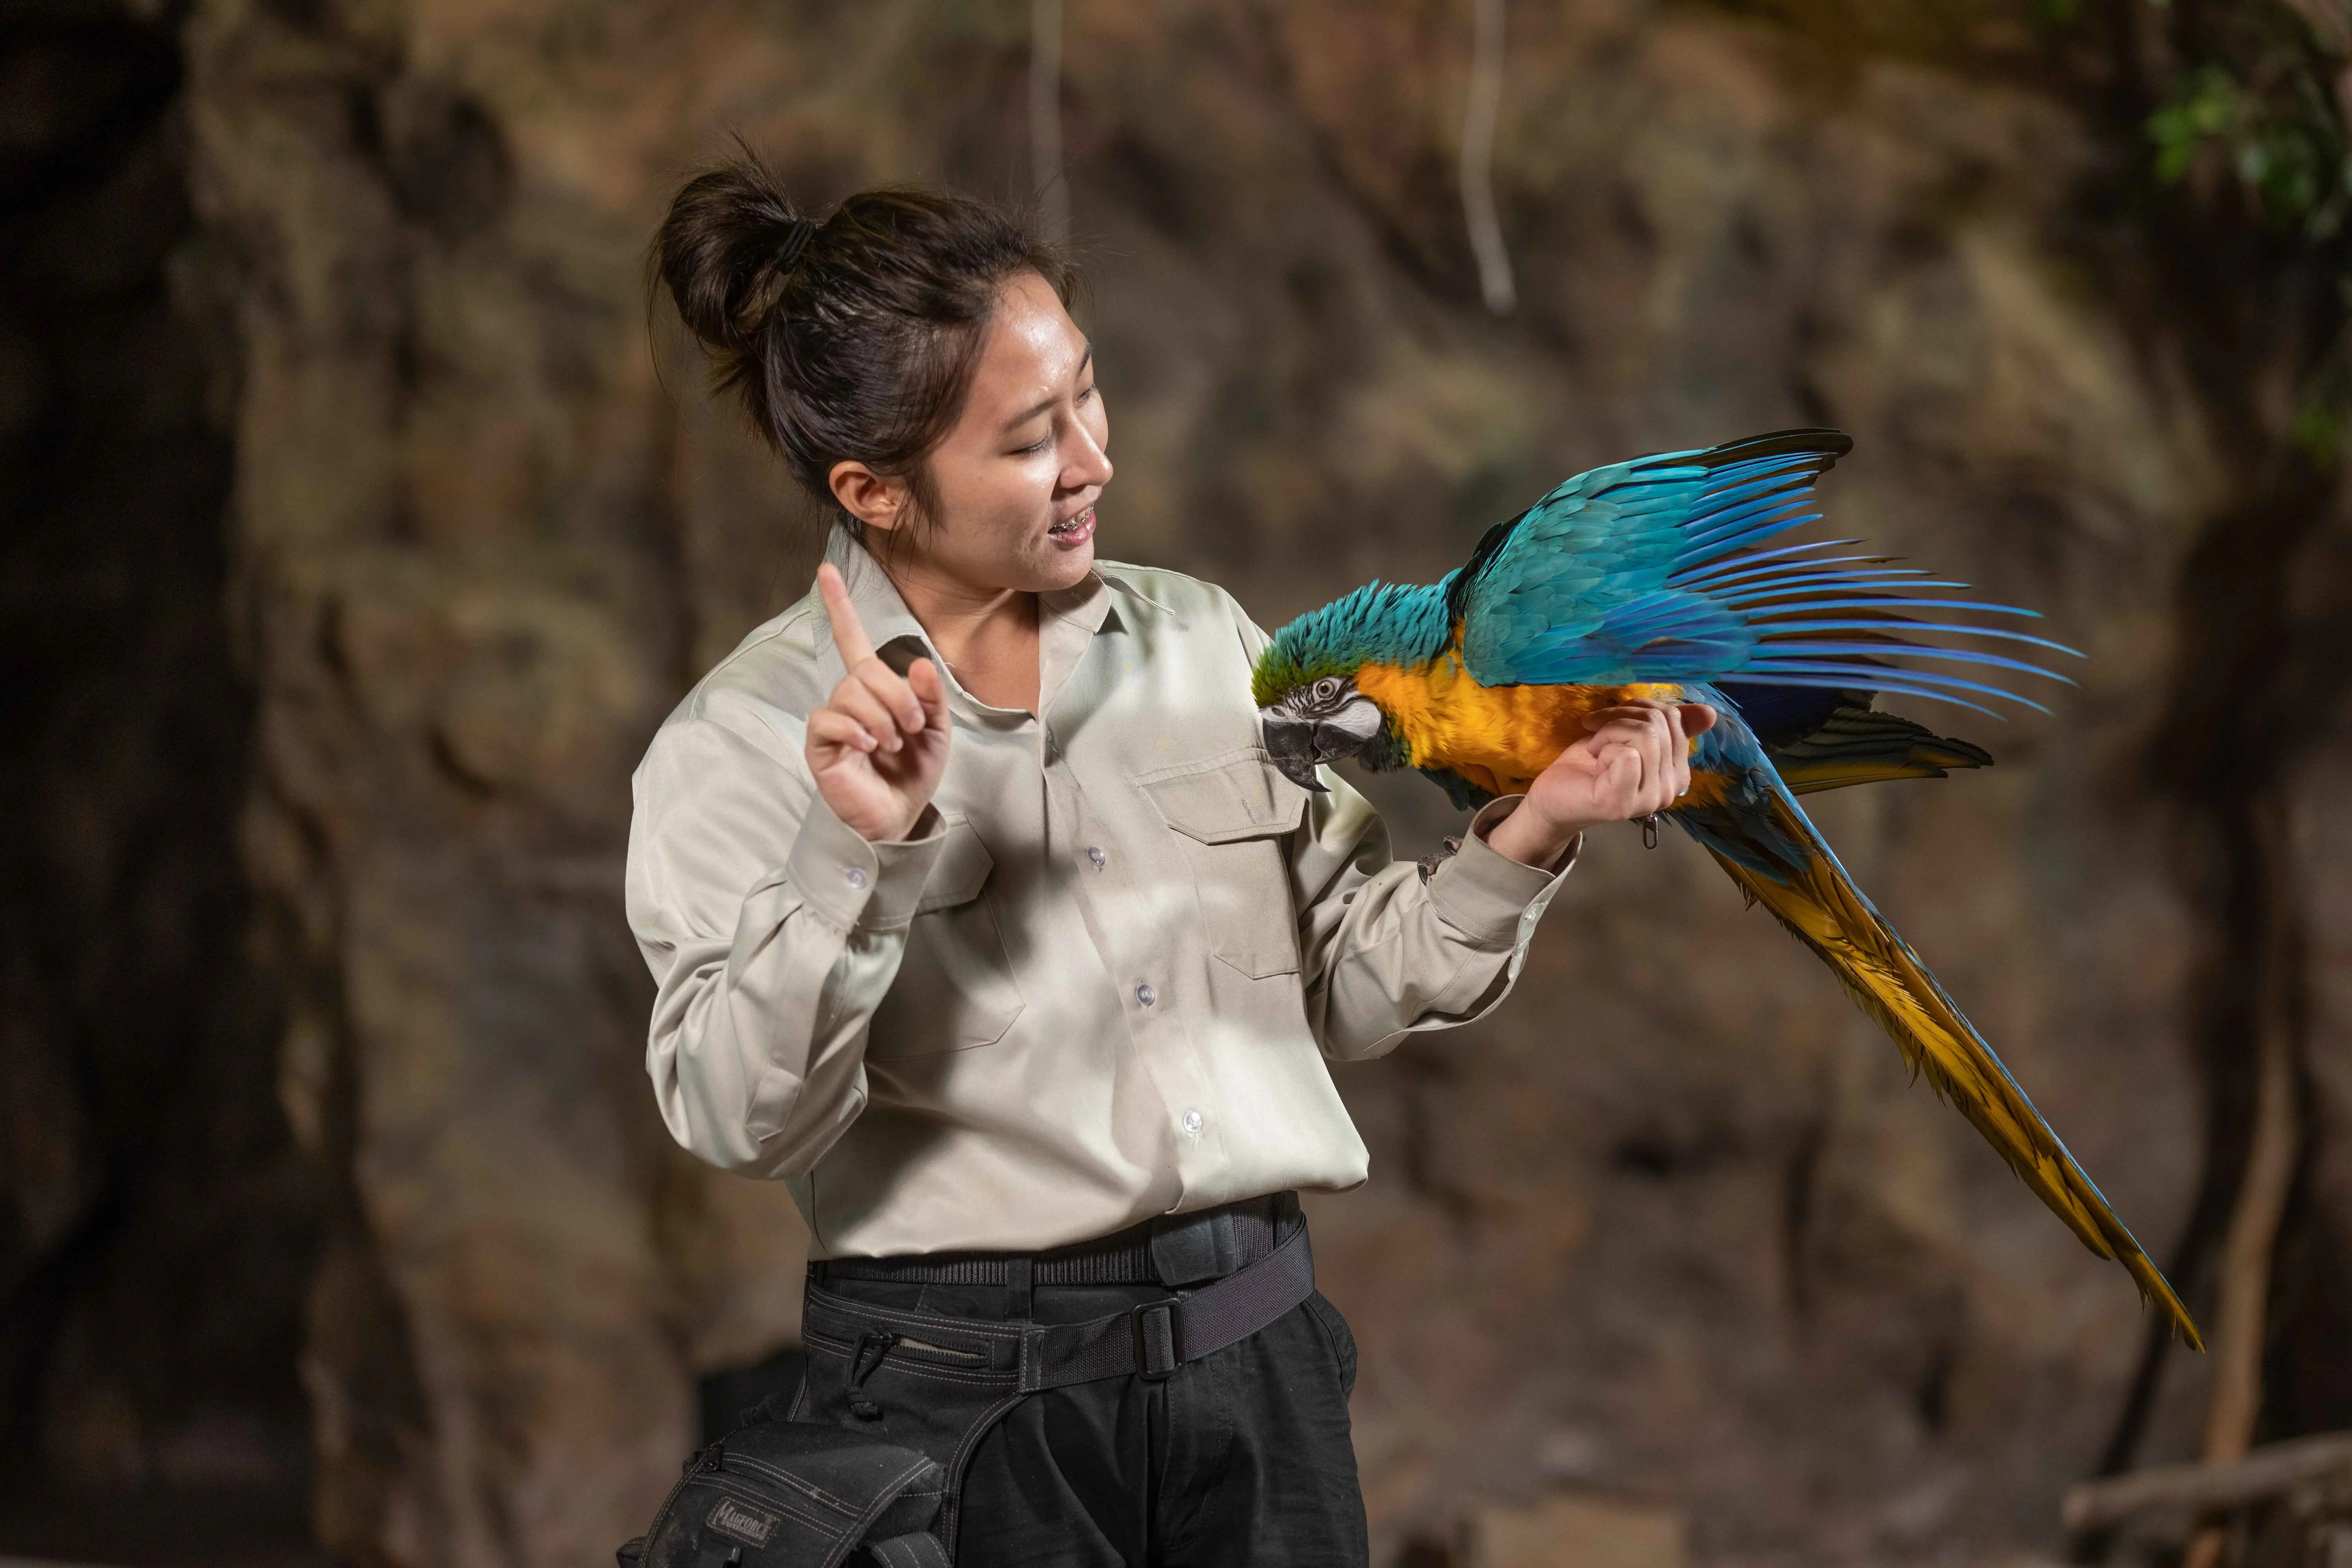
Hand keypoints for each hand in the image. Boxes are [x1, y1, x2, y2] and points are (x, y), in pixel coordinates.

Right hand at [806, 564, 951, 841]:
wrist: (900, 816)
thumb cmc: (913, 772)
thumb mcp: (935, 730)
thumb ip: (929, 696)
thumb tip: (917, 664)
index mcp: (875, 689)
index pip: (853, 639)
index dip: (840, 606)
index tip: (826, 570)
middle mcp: (849, 698)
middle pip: (864, 671)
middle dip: (896, 697)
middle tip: (909, 729)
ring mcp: (833, 720)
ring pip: (849, 692)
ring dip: (881, 718)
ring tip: (892, 744)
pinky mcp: (821, 744)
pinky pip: (830, 718)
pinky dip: (856, 730)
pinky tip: (869, 749)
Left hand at [1484, 699, 1717, 867]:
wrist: (1553, 796)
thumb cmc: (1590, 764)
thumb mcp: (1629, 734)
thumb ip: (1666, 724)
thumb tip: (1710, 713)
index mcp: (1677, 773)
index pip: (1675, 720)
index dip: (1640, 708)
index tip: (1612, 718)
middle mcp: (1670, 789)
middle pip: (1660, 724)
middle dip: (1621, 717)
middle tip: (1597, 731)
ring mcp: (1650, 799)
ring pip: (1646, 735)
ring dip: (1610, 731)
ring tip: (1595, 748)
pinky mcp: (1624, 803)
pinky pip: (1628, 753)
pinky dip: (1603, 746)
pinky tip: (1594, 763)